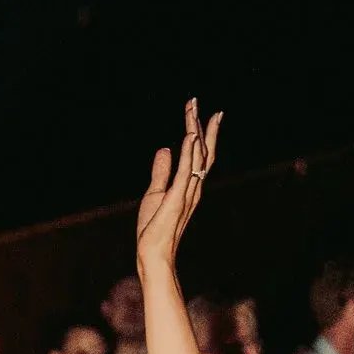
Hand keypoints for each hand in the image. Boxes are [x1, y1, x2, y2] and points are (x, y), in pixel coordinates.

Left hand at [136, 99, 221, 273]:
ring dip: (194, 130)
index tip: (199, 111)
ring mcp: (187, 192)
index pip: (198, 154)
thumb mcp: (154, 192)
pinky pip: (186, 171)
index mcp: (189, 185)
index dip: (200, 132)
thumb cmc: (153, 228)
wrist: (152, 253)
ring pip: (196, 155)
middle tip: (195, 101)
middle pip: (201, 150)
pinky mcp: (177, 198)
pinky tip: (190, 135)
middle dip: (200, 124)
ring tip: (192, 109)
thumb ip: (161, 170)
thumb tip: (164, 149)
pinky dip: (189, 152)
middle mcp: (193, 186)